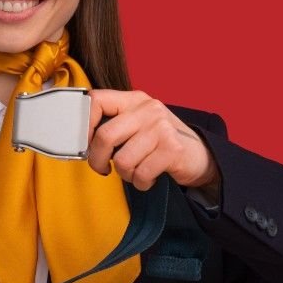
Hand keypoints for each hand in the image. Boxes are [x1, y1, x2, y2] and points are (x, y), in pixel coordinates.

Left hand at [85, 89, 220, 191]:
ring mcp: (161, 128)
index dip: (83, 125)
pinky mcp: (172, 149)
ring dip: (126, 174)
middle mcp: (148, 109)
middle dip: (98, 160)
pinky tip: (150, 177)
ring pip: (122, 160)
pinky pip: (141, 174)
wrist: (200, 155)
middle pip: (105, 135)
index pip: (97, 100)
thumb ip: (115, 125)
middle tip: (103, 169)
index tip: (84, 144)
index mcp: (135, 99)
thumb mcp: (139, 124)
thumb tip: (82, 142)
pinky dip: (142, 183)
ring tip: (137, 171)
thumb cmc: (161, 142)